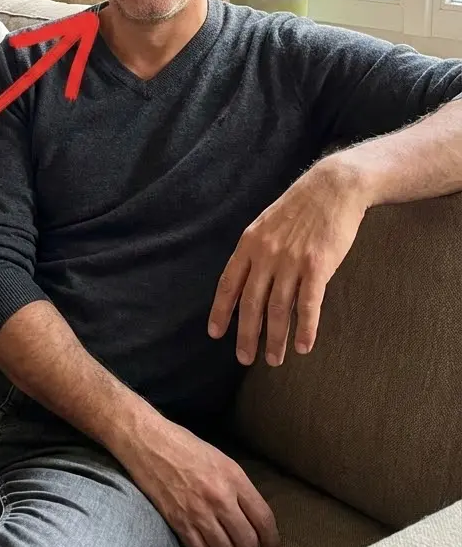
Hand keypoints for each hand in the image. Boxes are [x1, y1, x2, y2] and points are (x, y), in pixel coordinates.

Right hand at [120, 415, 279, 546]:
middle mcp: (220, 496)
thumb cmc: (183, 445)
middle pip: (248, 542)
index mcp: (233, 477)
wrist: (147, 440)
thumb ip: (237, 487)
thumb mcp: (219, 459)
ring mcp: (198, 511)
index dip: (272, 543)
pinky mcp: (179, 521)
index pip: (264, 520)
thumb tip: (252, 517)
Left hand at [208, 157, 369, 365]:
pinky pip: (308, 304)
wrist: (332, 187)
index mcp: (249, 243)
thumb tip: (247, 279)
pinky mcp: (318, 266)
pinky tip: (303, 346)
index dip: (221, 310)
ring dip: (275, 338)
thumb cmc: (300, 207)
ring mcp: (291, 260)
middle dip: (246, 334)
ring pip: (278, 309)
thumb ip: (256, 250)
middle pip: (251, 303)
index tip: (215, 333)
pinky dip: (305, 328)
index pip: (228, 283)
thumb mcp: (266, 223)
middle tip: (244, 359)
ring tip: (274, 359)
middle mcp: (266, 254)